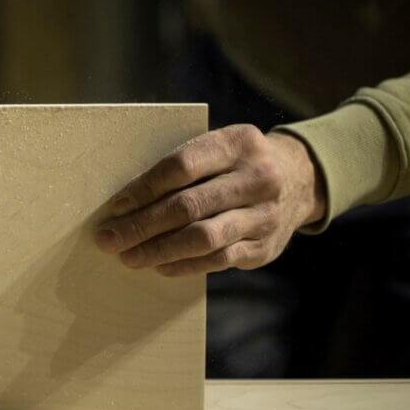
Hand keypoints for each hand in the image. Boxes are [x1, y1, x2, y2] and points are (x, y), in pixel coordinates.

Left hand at [95, 124, 326, 276]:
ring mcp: (265, 214)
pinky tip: (159, 266)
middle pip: (189, 206)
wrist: (300, 179)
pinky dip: (185, 265)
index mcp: (237, 143)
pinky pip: (218, 260)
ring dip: (159, 250)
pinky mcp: (266, 246)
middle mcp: (257, 177)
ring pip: (203, 238)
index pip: (181, 167)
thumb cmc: (236, 163)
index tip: (115, 208)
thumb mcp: (218, 148)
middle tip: (109, 239)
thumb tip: (124, 202)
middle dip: (142, 226)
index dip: (143, 189)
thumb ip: (181, 166)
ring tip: (129, 257)